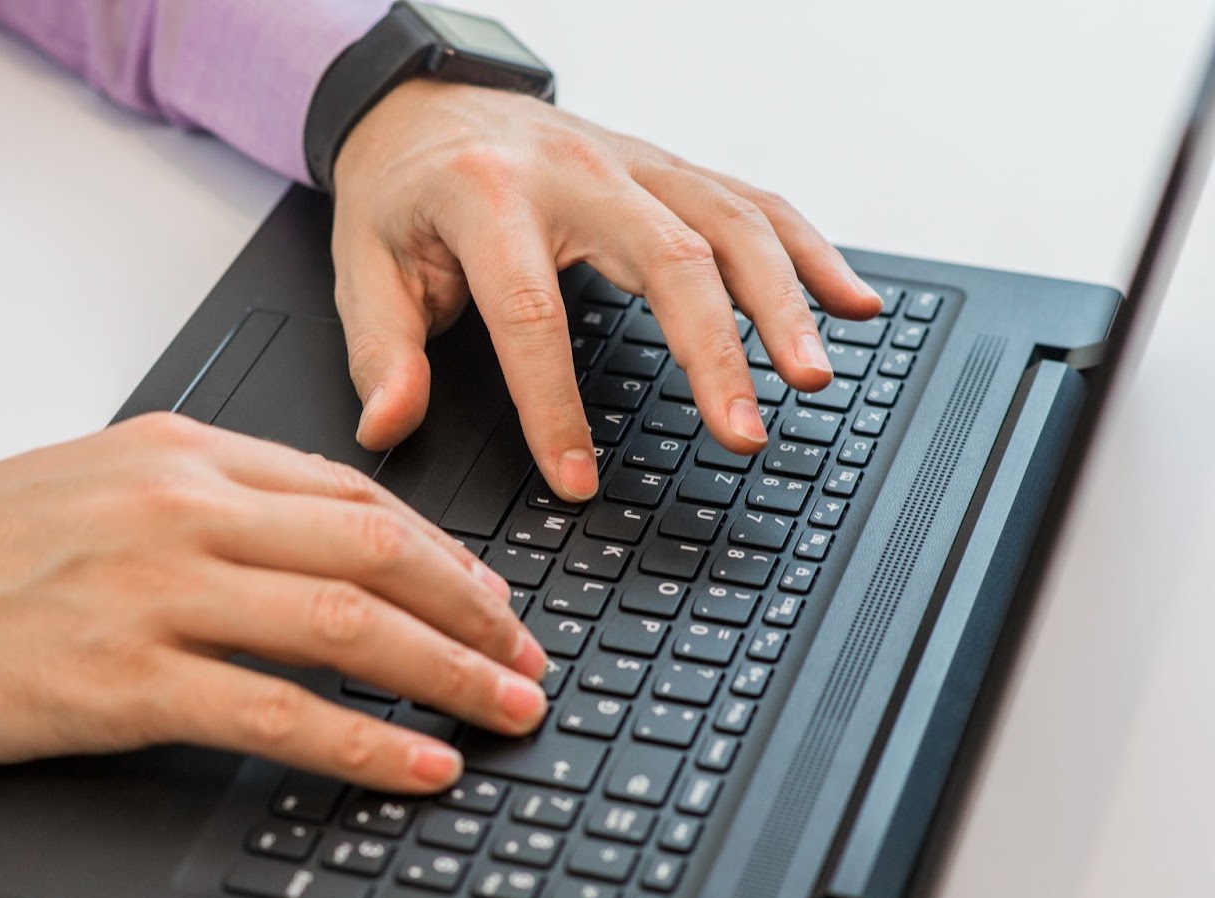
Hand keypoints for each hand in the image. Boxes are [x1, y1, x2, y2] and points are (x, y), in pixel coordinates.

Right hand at [0, 414, 546, 791]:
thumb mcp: (101, 479)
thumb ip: (210, 499)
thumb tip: (316, 543)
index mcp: (184, 453)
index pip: (353, 496)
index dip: (442, 552)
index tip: (486, 596)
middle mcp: (183, 508)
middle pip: (375, 553)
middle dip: (473, 611)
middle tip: (526, 657)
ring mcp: (156, 591)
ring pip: (347, 625)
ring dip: (448, 673)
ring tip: (506, 710)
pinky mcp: (124, 677)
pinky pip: (278, 710)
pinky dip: (364, 741)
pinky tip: (417, 762)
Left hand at [331, 79, 881, 499]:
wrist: (426, 101)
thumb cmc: (401, 190)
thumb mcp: (364, 266)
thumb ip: (382, 350)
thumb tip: (390, 426)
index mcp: (488, 196)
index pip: (532, 312)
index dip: (555, 405)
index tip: (576, 478)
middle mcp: (576, 169)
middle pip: (669, 256)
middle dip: (714, 351)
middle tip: (742, 432)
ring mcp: (633, 162)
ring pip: (731, 223)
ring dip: (783, 302)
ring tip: (812, 378)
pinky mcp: (667, 169)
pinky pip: (755, 202)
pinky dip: (810, 252)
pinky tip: (851, 304)